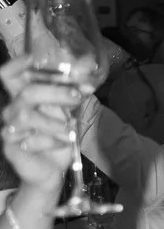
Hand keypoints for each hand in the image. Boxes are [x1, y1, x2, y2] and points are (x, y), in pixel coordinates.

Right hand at [0, 60, 76, 196]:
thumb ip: (74, 93)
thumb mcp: (69, 114)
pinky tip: (62, 144)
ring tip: (71, 129)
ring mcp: (8, 127)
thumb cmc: (58, 138)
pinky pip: (30, 139)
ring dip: (54, 122)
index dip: (17, 64)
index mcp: (23, 97)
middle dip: (54, 91)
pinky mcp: (10, 146)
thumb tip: (88, 74)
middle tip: (77, 96)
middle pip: (26, 92)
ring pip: (27, 116)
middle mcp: (12, 109)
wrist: (53, 171)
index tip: (34, 57)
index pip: (10, 74)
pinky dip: (51, 141)